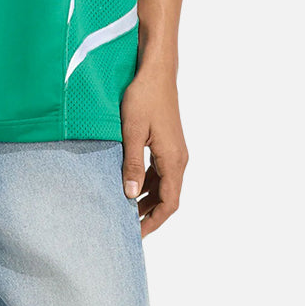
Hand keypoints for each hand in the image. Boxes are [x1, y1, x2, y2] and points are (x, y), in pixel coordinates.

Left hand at [120, 65, 188, 236]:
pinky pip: (160, 170)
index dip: (153, 221)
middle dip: (149, 213)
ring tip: (125, 208)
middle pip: (168, 197)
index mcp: (173, 160)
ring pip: (163, 184)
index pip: (169, 203)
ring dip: (147, 197)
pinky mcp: (168, 142)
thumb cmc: (143, 97)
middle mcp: (179, 159)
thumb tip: (130, 195)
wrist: (156, 71)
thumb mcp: (132, 131)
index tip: (137, 234)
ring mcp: (175, 150)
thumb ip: (131, 164)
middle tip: (127, 225)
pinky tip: (131, 182)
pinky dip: (147, 181)